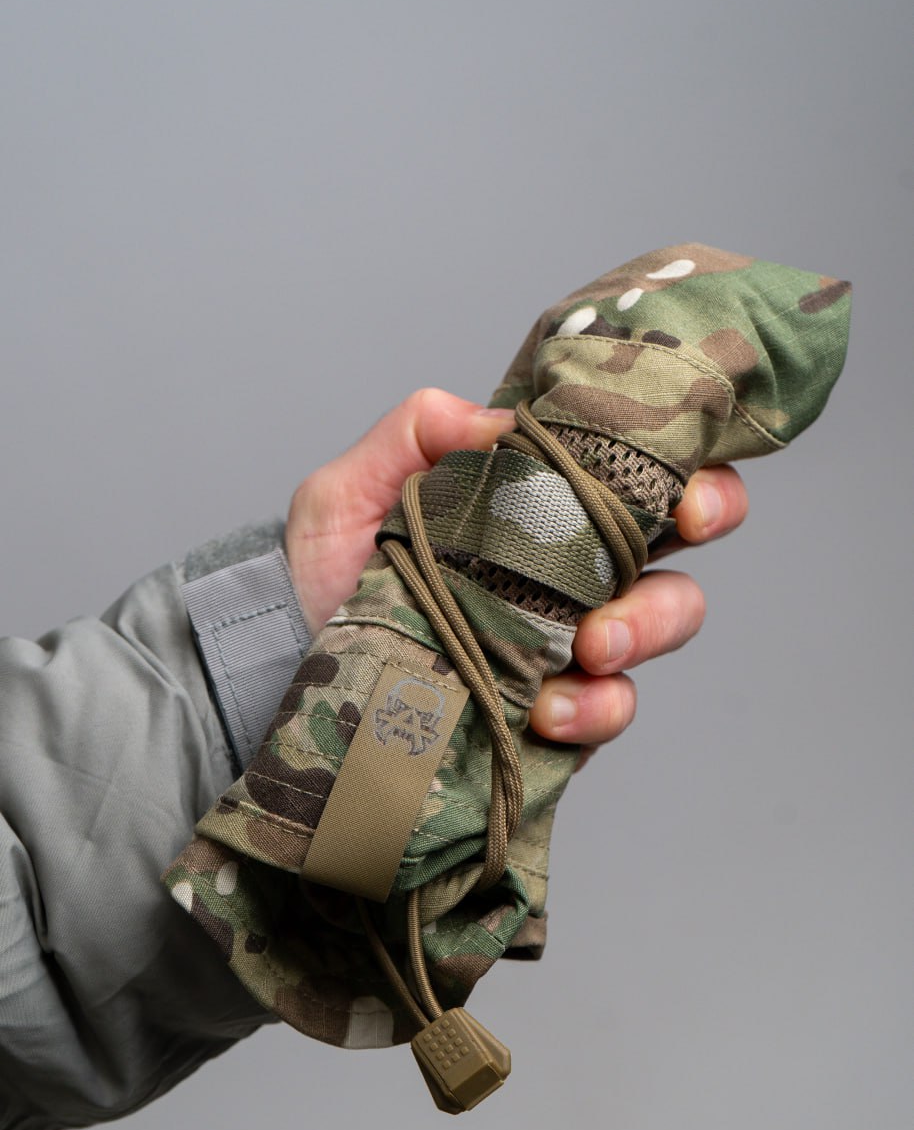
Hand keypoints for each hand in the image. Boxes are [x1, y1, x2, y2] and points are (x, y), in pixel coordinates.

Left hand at [286, 389, 747, 753]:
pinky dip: (597, 707)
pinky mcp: (559, 710)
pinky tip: (550, 710)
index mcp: (536, 506)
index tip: (686, 471)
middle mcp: (568, 570)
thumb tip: (492, 419)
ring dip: (647, 625)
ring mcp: (570, 641)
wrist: (293, 672)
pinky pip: (612, 709)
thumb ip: (412, 435)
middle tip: (678, 528)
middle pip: (678, 533)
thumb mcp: (347, 493)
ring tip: (590, 645)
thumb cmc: (322, 576)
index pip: (630, 469)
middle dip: (704, 524)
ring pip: (665, 620)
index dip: (682, 458)